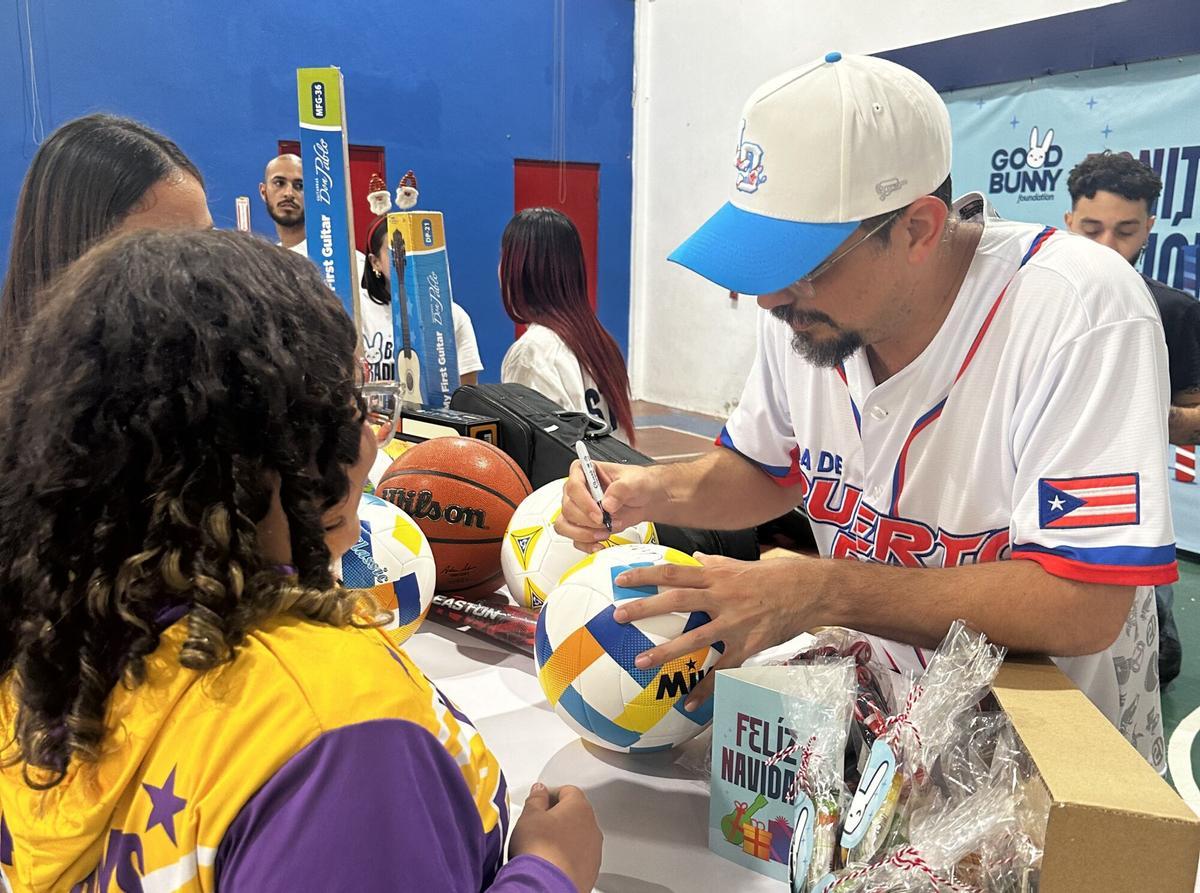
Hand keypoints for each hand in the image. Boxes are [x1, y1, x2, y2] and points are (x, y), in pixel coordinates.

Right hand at [509, 783, 602, 892]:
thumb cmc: (539, 850)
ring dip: (565, 837)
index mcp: (579, 807)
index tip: (538, 801)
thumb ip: (536, 799)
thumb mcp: (529, 816)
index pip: (567, 791)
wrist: (547, 886)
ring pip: (579, 836)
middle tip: (538, 823)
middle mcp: (592, 827)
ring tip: (544, 846)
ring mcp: (594, 850)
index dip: (550, 794)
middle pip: (575, 813)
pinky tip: (552, 861)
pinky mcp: (592, 870)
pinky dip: (568, 856)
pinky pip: (580, 856)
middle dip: (558, 816)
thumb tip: (540, 790)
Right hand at [554, 460, 662, 549]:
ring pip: (565, 525)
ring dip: (584, 534)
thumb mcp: (634, 481)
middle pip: (568, 508)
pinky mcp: (583, 525)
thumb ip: (621, 489)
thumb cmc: (637, 484)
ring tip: (604, 532)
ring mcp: (579, 509)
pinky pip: (574, 538)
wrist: (646, 499)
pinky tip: (600, 543)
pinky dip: (586, 544)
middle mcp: (578, 491)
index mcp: (585, 472)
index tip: (599, 513)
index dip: (584, 502)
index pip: (573, 486)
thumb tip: (607, 503)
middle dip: (587, 521)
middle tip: (606, 523)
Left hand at [611, 554, 816, 709]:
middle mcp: (722, 597)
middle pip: (676, 601)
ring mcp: (734, 623)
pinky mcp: (748, 645)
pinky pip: (723, 669)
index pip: (674, 572)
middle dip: (645, 608)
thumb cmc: (776, 575)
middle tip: (617, 616)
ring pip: (695, 638)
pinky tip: (689, 704)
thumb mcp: (742, 565)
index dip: (646, 575)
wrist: (811, 591)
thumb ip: (715, 566)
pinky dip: (706, 688)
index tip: (622, 581)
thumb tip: (694, 559)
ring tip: (641, 662)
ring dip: (666, 652)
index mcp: (717, 576)